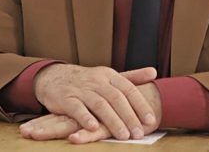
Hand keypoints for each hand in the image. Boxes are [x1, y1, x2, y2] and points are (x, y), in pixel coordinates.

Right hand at [32, 64, 156, 139]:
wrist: (55, 77)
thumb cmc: (87, 81)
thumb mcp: (108, 76)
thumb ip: (131, 77)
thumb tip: (154, 72)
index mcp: (109, 75)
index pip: (128, 89)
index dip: (140, 104)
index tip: (150, 120)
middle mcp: (96, 81)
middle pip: (116, 98)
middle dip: (129, 116)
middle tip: (139, 133)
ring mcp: (81, 89)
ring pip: (99, 104)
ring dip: (112, 120)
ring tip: (123, 135)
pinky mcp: (65, 98)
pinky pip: (77, 108)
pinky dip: (86, 117)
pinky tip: (94, 127)